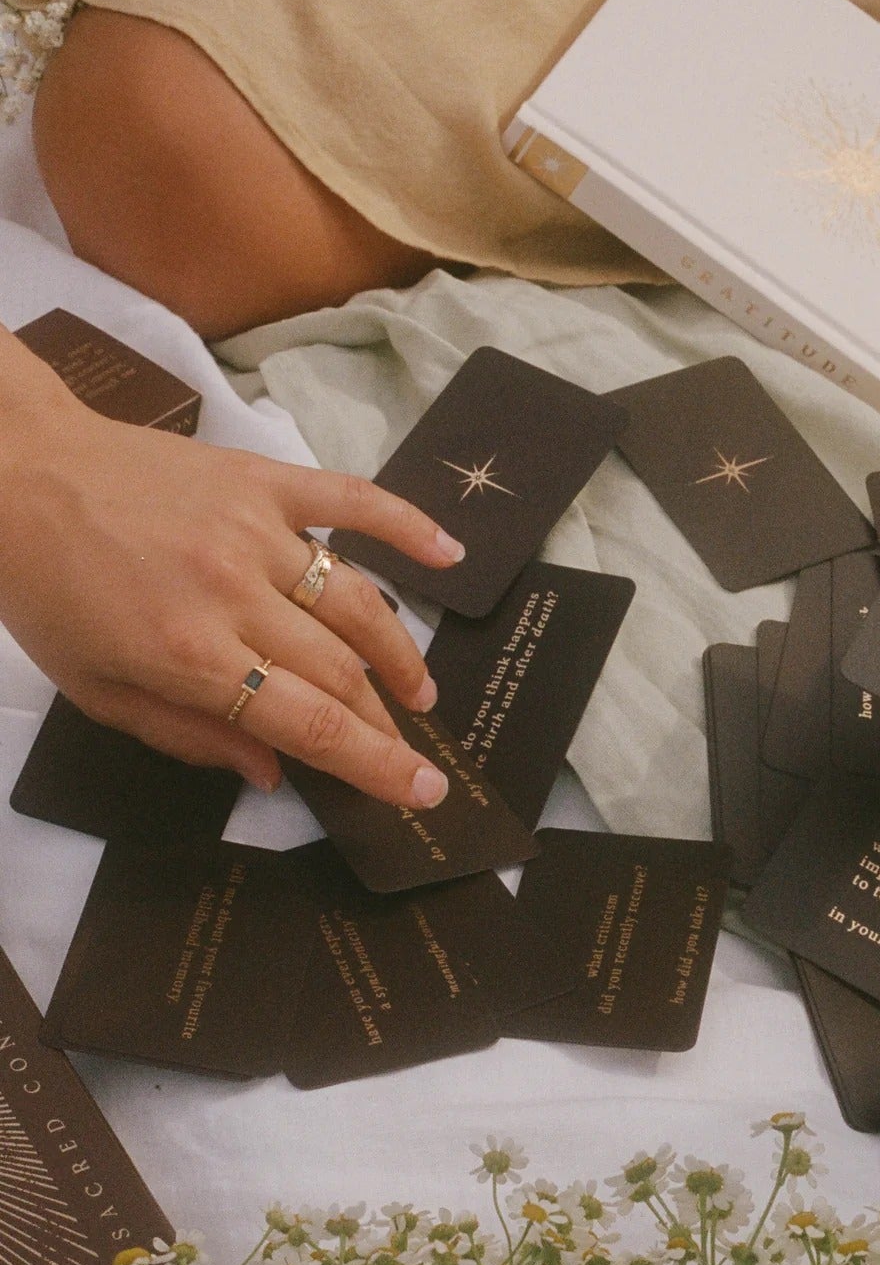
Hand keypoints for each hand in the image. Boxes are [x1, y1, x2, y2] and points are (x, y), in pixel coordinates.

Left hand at [0, 380, 465, 806]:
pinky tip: (451, 555)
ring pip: (356, 603)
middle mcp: (234, 594)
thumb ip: (187, 737)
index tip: (422, 790)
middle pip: (341, 671)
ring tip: (419, 690)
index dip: (375, 764)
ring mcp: (256, 531)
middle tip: (408, 747)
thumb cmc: (45, 591)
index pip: (311, 723)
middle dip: (385, 722)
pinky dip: (408, 525)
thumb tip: (273, 774)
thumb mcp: (95, 689)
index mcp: (189, 654)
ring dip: (399, 653)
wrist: (16, 474)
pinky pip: (352, 500)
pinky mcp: (262, 480)